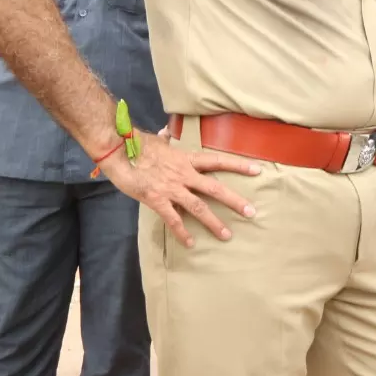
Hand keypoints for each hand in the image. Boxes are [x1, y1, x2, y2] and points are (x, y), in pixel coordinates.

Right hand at [100, 131, 260, 246]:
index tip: (258, 170)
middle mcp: (184, 175)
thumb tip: (166, 131)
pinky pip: (173, 219)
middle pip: (215, 188)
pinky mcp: (157, 200)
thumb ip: (166, 140)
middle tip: (251, 212)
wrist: (118, 151)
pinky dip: (182, 232)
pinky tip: (190, 243)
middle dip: (235, 201)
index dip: (239, 165)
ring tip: (227, 235)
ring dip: (213, 222)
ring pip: (198, 207)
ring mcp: (172, 189)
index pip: (218, 161)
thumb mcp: (157, 141)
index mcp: (187, 159)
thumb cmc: (137, 145)